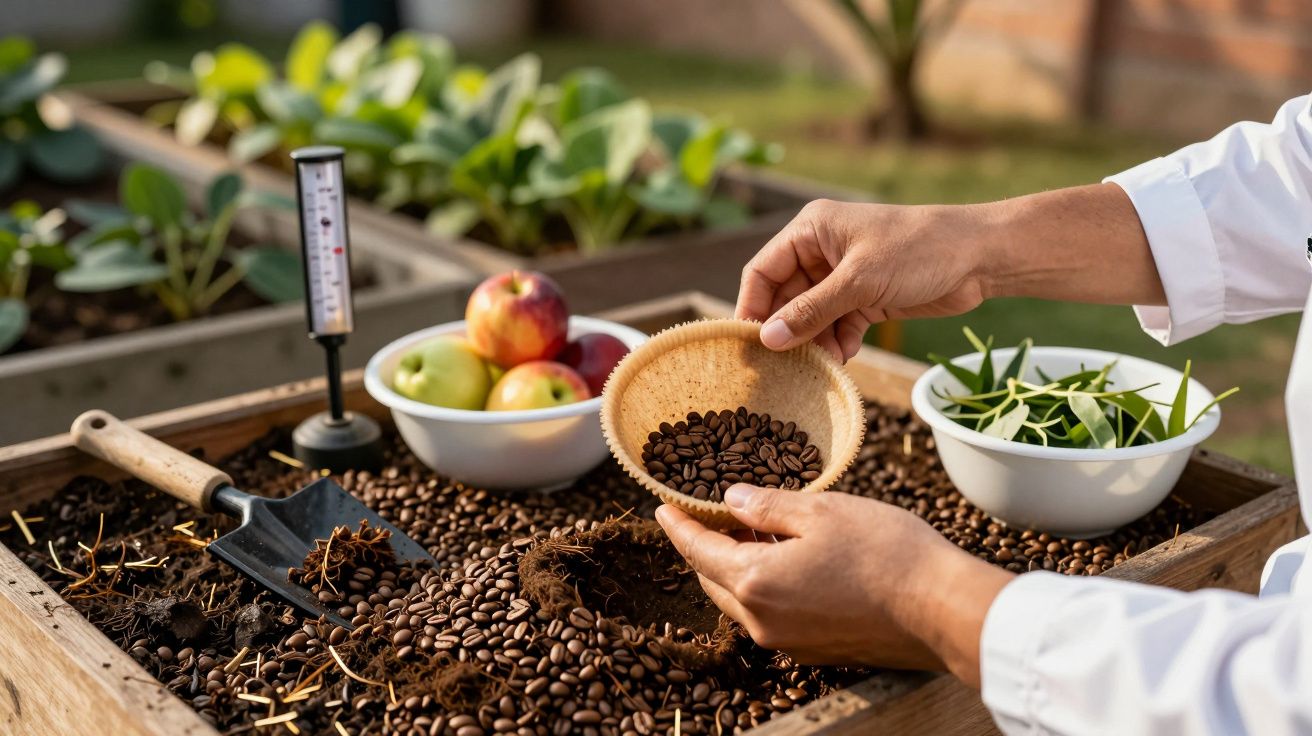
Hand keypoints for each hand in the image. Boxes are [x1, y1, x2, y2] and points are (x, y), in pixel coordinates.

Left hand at [655, 485, 1013, 685]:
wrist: (943, 610)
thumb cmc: (887, 553)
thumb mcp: (821, 510)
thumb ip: (767, 504)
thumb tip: (730, 500)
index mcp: (755, 582)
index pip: (697, 551)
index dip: (678, 526)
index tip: (663, 507)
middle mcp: (763, 622)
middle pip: (713, 580)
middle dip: (705, 546)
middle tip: (709, 513)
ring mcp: (788, 642)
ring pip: (741, 600)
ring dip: (736, 566)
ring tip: (751, 528)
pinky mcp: (814, 651)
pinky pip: (770, 615)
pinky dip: (763, 586)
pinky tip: (785, 559)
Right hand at [738, 185, 1164, 361]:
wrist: (980, 258)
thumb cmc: (918, 251)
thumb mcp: (859, 282)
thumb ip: (811, 311)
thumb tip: (769, 339)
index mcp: (812, 230)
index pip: (763, 270)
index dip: (752, 307)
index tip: (748, 344)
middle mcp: (822, 250)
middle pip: (785, 297)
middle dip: (787, 331)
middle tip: (781, 366)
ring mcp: (844, 275)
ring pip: (812, 315)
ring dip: (814, 341)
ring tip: (818, 366)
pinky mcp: (866, 297)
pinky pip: (837, 324)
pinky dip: (838, 342)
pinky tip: (843, 359)